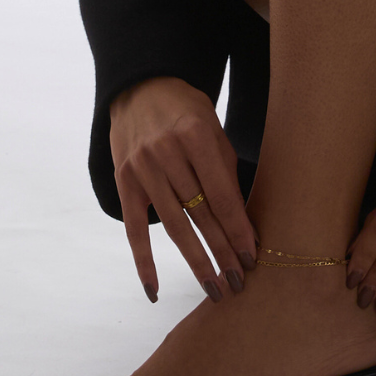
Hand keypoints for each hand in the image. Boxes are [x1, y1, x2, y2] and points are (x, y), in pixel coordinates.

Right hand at [108, 76, 257, 302]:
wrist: (140, 88)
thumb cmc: (185, 110)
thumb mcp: (213, 127)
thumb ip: (225, 170)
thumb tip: (240, 221)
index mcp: (194, 135)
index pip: (221, 194)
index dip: (237, 228)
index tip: (251, 256)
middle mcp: (166, 153)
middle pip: (199, 213)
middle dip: (221, 250)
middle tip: (238, 281)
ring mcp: (141, 169)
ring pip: (173, 226)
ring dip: (195, 260)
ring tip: (214, 286)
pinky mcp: (123, 182)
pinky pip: (134, 229)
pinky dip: (144, 261)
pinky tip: (154, 288)